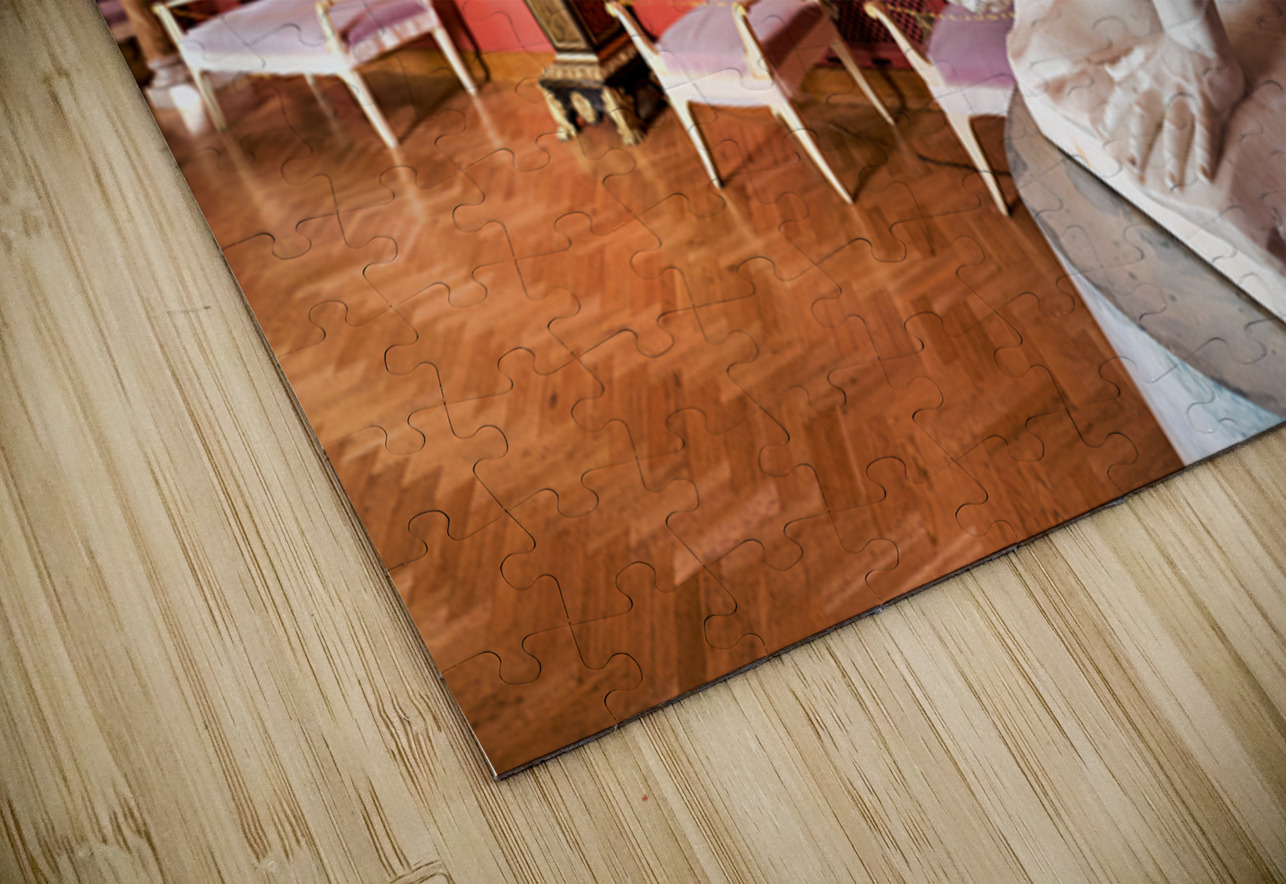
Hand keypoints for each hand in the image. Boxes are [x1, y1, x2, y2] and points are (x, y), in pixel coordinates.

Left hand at [1093, 32, 1244, 187]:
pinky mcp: (1209, 101)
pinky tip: (1206, 174)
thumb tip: (1106, 68)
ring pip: (1177, 133)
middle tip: (1136, 173)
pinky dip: (1207, 152)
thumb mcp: (1141, 52)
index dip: (1110, 120)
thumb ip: (1123, 64)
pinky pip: (1208, 130)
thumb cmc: (1170, 44)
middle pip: (1145, 126)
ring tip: (1174, 184)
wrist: (1198, 32)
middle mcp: (1158, 94)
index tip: (1101, 135)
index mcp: (1139, 85)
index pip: (1119, 106)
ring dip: (1176, 159)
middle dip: (1139, 149)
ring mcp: (1183, 99)